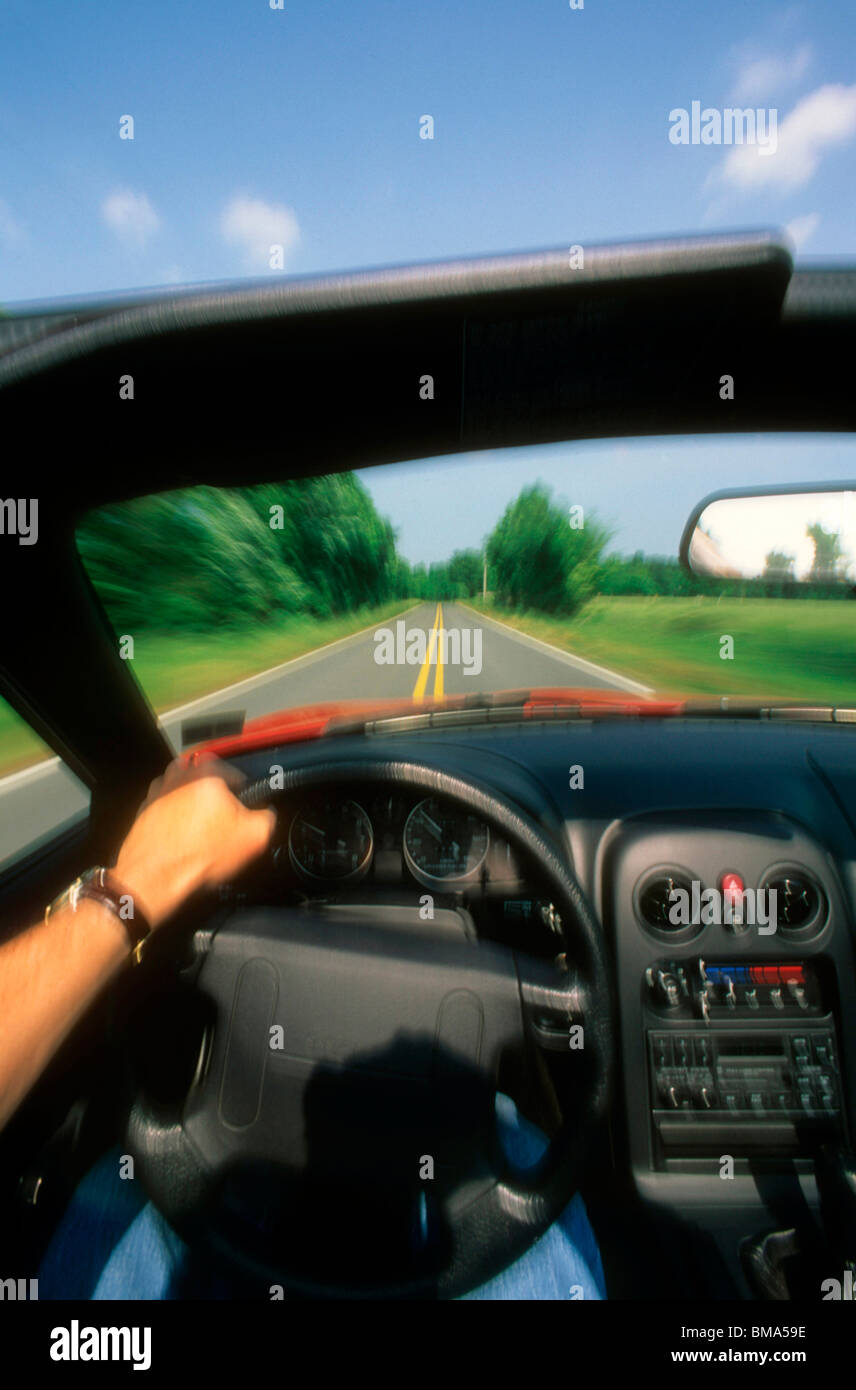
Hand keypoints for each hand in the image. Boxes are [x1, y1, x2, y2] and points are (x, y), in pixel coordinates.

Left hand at [113, 753, 275, 929]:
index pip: (235, 773)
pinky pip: (167, 810)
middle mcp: (178, 774)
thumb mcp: (254, 837)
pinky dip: (175, 822)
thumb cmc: (201, 854)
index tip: (243, 814)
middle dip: (216, 800)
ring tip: (201, 834)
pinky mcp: (144, 811)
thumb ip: (268, 817)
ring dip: (193, 809)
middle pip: (207, 782)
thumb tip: (266, 814)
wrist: (155, 877)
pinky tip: (182, 842)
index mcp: (207, 771)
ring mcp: (157, 792)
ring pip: (184, 794)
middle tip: (222, 825)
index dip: (244, 795)